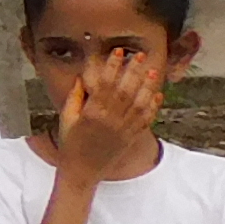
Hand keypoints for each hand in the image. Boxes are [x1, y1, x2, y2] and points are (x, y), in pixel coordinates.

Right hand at [51, 43, 157, 181]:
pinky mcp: (130, 138)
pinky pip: (145, 120)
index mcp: (92, 113)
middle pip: (126, 90)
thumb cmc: (71, 144)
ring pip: (139, 103)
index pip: (105, 83)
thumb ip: (75, 98)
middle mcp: (110, 120)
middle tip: (140, 55)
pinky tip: (157, 95)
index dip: (113, 66)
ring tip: (153, 71)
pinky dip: (153, 107)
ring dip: (147, 86)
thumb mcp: (66, 119)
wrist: (82, 171)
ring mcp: (123, 129)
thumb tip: (81, 78)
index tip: (118, 52)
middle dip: (134, 71)